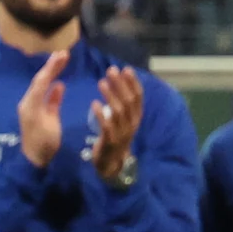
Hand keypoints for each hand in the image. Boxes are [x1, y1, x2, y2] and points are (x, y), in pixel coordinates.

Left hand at [15, 48, 71, 170]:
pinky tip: (60, 84)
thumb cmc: (43, 143)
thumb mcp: (48, 123)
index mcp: (31, 103)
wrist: (36, 161)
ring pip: (43, 87)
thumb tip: (59, 85)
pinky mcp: (41, 116)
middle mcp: (31, 103)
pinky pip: (46, 97)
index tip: (62, 55)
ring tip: (62, 61)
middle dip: (52, 67)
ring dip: (52, 74)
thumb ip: (52, 103)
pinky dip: (53, 89)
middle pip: (41, 81)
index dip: (51, 67)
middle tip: (64, 54)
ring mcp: (35, 109)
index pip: (41, 80)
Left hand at [84, 62, 145, 183]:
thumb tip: (118, 79)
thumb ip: (123, 103)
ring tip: (101, 82)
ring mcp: (122, 133)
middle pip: (128, 101)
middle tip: (111, 71)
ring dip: (110, 95)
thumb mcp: (124, 119)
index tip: (125, 69)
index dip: (133, 82)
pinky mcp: (110, 141)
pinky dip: (100, 114)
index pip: (138, 97)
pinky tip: (94, 103)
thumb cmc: (116, 135)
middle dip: (120, 84)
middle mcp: (132, 124)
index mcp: (137, 117)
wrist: (111, 162)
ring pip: (118, 112)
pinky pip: (106, 126)